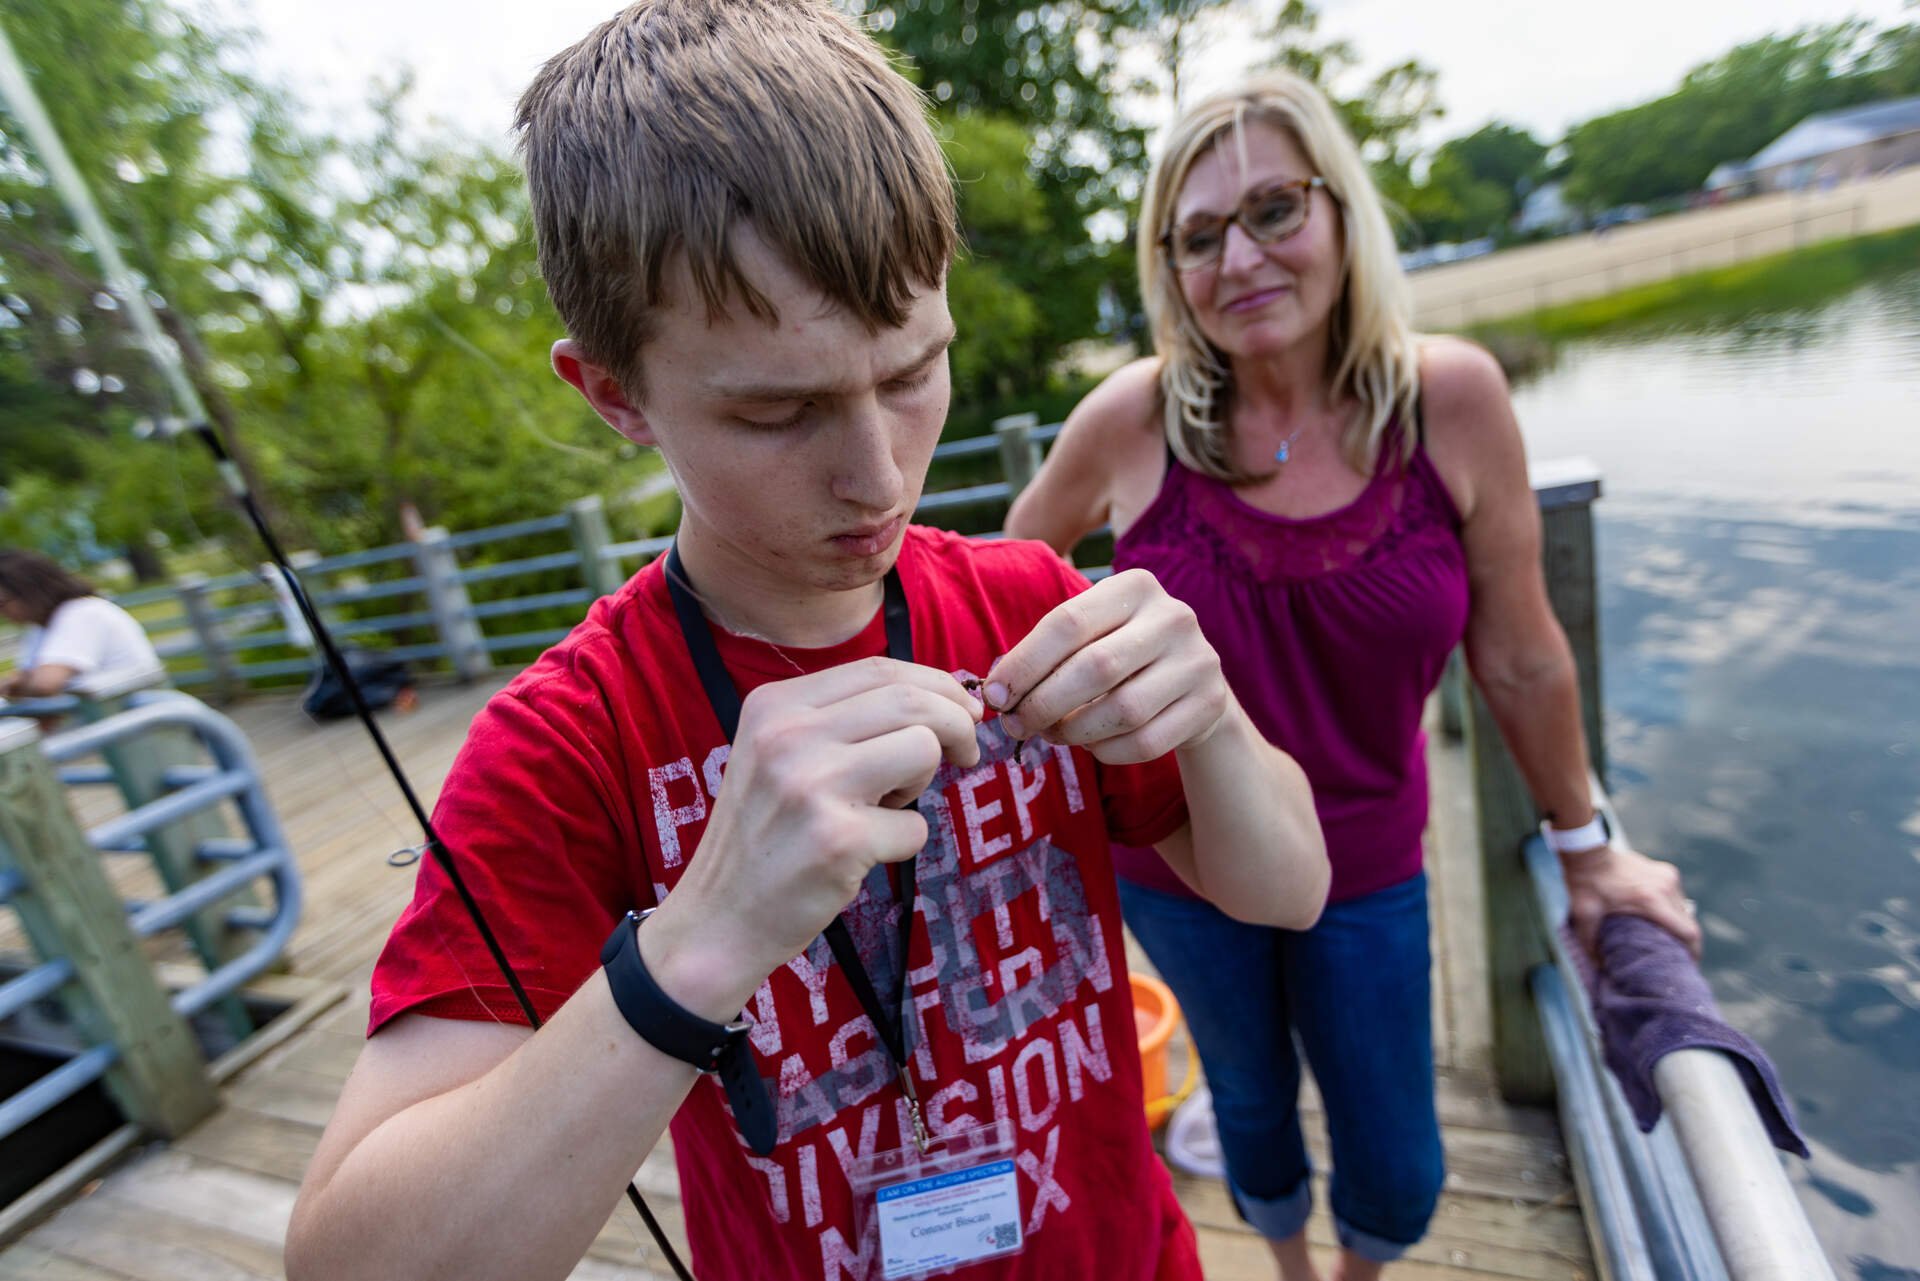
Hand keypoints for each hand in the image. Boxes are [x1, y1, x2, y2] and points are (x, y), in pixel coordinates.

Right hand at [642, 657, 982, 1016]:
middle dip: (958, 723)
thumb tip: (941, 697)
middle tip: (967, 753)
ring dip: (925, 782)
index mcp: (774, 705)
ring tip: (887, 808)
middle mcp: (787, 735)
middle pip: (911, 700)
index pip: (879, 669)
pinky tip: (864, 853)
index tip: (962, 712)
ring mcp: (811, 785)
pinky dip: (904, 842)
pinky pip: (916, 826)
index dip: (936, 684)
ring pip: (922, 749)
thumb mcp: (779, 756)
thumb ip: (844, 721)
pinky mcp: (836, 840)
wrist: (718, 918)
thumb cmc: (765, 835)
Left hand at [984, 569, 1228, 764]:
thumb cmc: (1121, 653)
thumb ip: (1047, 652)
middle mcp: (1174, 617)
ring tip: (1053, 734)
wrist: (1193, 680)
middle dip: (1044, 703)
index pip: (1067, 623)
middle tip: (1017, 725)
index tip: (995, 696)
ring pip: (1123, 710)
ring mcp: (1199, 661)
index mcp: (1136, 586)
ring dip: (1075, 732)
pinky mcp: (1210, 705)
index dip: (1023, 664)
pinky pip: (1146, 742)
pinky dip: (1107, 751)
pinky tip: (1093, 745)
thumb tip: (996, 694)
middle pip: (1095, 668)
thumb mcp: (1092, 634)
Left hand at [1561, 840, 1700, 958]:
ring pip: (1685, 909)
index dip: (1694, 951)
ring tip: (1668, 939)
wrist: (1587, 851)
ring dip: (1679, 924)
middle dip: (1687, 942)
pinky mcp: (1666, 871)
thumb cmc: (1585, 883)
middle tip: (1677, 957)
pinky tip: (1660, 918)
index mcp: (1651, 900)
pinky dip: (1672, 910)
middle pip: (1689, 923)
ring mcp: (1668, 876)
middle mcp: (1666, 887)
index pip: (1688, 932)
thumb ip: (1590, 943)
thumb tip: (1597, 968)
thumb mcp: (1584, 915)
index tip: (1690, 965)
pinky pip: (1677, 897)